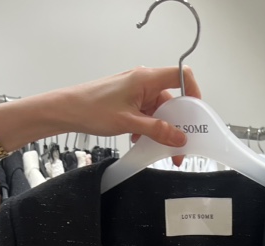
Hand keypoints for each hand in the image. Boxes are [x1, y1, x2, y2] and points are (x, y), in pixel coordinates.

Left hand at [58, 66, 201, 151]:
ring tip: (161, 150)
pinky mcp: (130, 102)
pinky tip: (142, 142)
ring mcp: (136, 92)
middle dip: (178, 124)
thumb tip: (180, 138)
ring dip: (162, 130)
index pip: (182, 76)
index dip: (193, 92)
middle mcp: (144, 82)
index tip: (196, 115)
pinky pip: (148, 115)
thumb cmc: (93, 109)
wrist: (68, 110)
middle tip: (179, 148)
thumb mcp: (129, 123)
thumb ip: (157, 130)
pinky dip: (149, 129)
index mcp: (146, 78)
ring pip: (160, 111)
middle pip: (172, 100)